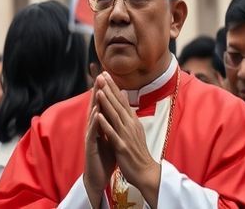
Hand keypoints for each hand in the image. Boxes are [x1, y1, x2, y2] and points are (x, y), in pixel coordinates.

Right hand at [82, 83, 114, 202]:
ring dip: (95, 103)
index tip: (108, 76)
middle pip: (95, 106)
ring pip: (92, 116)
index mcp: (100, 125)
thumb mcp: (112, 136)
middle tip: (100, 75)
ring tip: (98, 89)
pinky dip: (95, 122)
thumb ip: (114, 123)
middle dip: (98, 91)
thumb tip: (121, 110)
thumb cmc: (105, 157)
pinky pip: (92, 132)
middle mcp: (93, 128)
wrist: (98, 176)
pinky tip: (97, 113)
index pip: (102, 105)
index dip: (105, 91)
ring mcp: (90, 136)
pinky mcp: (90, 146)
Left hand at [94, 73, 160, 205]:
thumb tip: (123, 94)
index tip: (106, 74)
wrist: (145, 171)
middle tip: (101, 75)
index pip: (122, 100)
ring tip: (99, 90)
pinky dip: (105, 124)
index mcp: (132, 121)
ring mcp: (126, 136)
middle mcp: (130, 125)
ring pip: (115, 116)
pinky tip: (98, 116)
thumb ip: (128, 111)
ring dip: (107, 103)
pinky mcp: (122, 147)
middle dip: (109, 90)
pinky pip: (112, 134)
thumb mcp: (135, 128)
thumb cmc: (138, 150)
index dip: (113, 87)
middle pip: (118, 105)